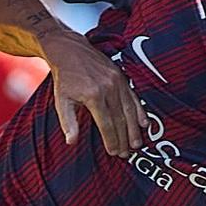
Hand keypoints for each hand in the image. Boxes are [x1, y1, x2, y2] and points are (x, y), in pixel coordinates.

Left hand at [41, 31, 146, 156]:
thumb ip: (68, 122)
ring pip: (129, 110)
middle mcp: (108, 88)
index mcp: (94, 96)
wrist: (70, 51)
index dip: (112, 140)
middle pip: (120, 119)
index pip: (106, 124)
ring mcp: (117, 81)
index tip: (114, 152)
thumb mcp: (61, 100)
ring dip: (134, 129)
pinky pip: (133, 97)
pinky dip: (140, 111)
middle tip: (126, 154)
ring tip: (136, 144)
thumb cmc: (65, 78)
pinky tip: (144, 124)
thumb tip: (71, 141)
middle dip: (124, 139)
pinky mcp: (122, 76)